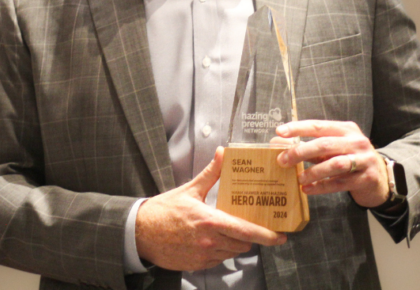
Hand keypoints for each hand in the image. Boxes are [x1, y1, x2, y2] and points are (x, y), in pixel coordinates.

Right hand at [135, 147, 286, 270]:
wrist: (140, 233)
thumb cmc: (163, 210)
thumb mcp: (189, 189)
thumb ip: (211, 173)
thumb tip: (223, 154)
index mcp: (209, 221)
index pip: (245, 231)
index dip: (266, 235)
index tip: (279, 236)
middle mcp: (209, 241)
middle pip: (242, 244)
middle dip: (248, 236)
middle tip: (246, 226)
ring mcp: (203, 255)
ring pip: (231, 253)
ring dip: (233, 243)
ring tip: (223, 230)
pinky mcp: (196, 265)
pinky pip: (217, 260)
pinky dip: (219, 251)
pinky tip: (209, 239)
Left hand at [275, 120, 389, 208]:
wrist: (380, 177)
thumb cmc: (350, 159)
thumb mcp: (335, 149)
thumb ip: (312, 147)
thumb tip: (280, 145)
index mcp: (346, 129)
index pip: (319, 126)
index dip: (298, 128)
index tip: (280, 132)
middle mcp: (357, 142)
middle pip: (325, 144)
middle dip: (301, 152)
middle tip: (283, 160)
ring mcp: (364, 160)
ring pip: (335, 164)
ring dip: (314, 171)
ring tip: (299, 178)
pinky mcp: (366, 178)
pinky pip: (341, 183)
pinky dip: (322, 186)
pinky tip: (308, 189)